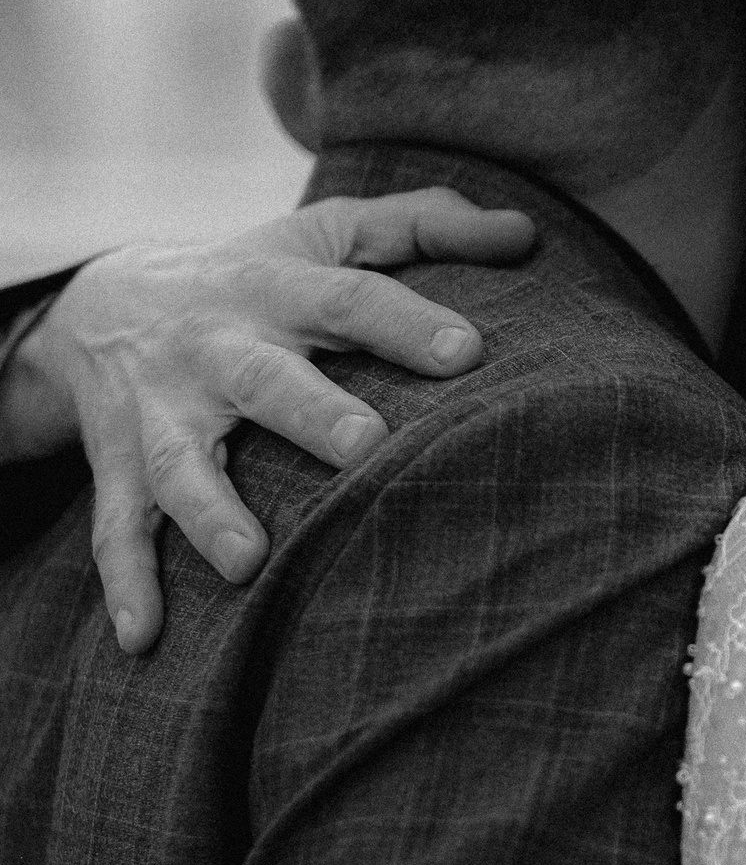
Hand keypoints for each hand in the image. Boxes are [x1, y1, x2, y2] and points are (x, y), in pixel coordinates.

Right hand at [4, 188, 535, 652]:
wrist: (100, 305)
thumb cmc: (257, 276)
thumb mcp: (329, 234)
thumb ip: (425, 227)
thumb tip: (526, 233)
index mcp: (275, 289)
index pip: (349, 299)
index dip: (406, 323)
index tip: (468, 353)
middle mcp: (216, 349)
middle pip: (264, 380)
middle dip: (310, 413)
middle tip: (365, 447)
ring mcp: (162, 413)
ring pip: (180, 463)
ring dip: (210, 512)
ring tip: (247, 561)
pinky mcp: (120, 468)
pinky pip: (118, 529)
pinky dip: (125, 583)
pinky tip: (143, 637)